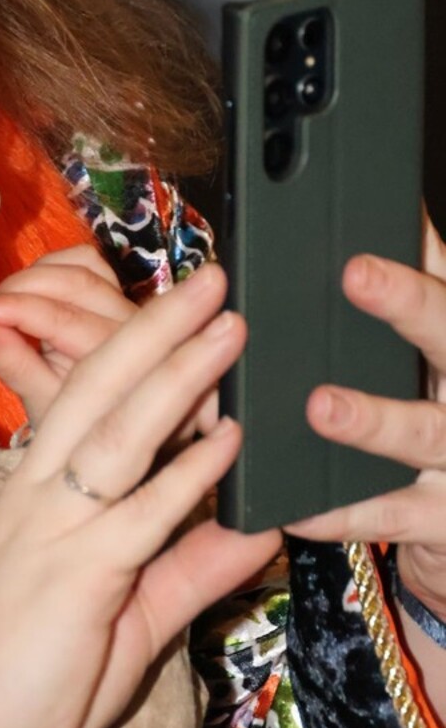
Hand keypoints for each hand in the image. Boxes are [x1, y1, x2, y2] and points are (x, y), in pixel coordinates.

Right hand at [0, 244, 134, 425]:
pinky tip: (30, 284)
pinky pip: (89, 261)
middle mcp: (133, 325)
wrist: (104, 426)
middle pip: (78, 282)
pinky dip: (55, 264)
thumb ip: (14, 364)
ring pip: (85, 265)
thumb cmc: (71, 423)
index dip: (18, 309)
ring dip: (37, 273)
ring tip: (4, 297)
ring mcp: (129, 304)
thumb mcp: (40, 404)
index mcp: (119, 358)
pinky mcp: (118, 291)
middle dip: (23, 286)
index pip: (65, 320)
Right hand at [0, 264, 279, 727]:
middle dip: (157, 328)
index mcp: (39, 488)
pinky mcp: (72, 577)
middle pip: (98, 388)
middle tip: (211, 279)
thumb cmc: (19, 671)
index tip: (185, 309)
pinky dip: (186, 475)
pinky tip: (226, 440)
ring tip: (227, 327)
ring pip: (118, 432)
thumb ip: (187, 567)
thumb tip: (257, 527)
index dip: (136, 349)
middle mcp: (41, 491)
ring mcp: (53, 528)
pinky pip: (137, 514)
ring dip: (178, 375)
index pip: (87, 396)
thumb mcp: (120, 611)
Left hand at [285, 228, 445, 618]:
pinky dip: (340, 510)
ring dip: (373, 419)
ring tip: (321, 405)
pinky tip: (296, 502)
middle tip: (356, 273)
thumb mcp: (440, 349)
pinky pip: (389, 514)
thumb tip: (398, 208)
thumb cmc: (440, 412)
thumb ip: (427, 282)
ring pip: (422, 431)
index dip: (417, 266)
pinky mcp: (444, 520)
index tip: (370, 239)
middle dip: (408, 304)